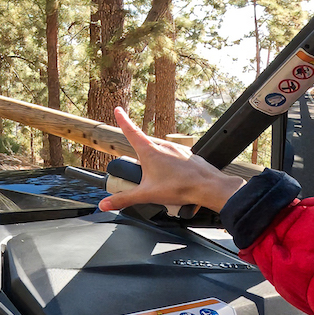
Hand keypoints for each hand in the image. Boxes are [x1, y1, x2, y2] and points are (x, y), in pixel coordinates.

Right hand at [97, 108, 244, 214]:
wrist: (208, 187)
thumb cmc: (180, 187)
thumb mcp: (146, 195)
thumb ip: (124, 199)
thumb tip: (105, 204)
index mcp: (150, 152)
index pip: (131, 131)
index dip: (123, 120)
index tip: (118, 110)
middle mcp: (164, 146)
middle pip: (146, 146)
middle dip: (142, 158)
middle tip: (143, 174)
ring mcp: (178, 150)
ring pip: (162, 153)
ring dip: (158, 164)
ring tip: (162, 182)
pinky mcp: (189, 156)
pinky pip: (176, 159)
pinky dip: (172, 168)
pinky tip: (175, 180)